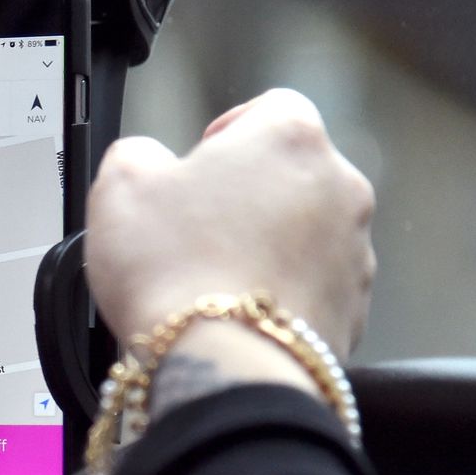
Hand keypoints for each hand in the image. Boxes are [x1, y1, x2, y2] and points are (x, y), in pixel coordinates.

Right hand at [85, 88, 376, 357]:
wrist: (224, 366)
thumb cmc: (176, 272)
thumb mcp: (120, 186)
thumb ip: (137, 154)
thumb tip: (148, 163)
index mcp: (289, 137)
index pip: (267, 108)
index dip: (227, 133)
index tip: (199, 163)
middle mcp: (339, 185)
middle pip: (291, 174)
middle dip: (249, 196)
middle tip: (196, 228)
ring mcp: (355, 250)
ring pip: (306, 234)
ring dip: (269, 246)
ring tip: (214, 279)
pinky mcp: (355, 308)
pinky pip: (314, 288)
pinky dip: (283, 295)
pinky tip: (238, 314)